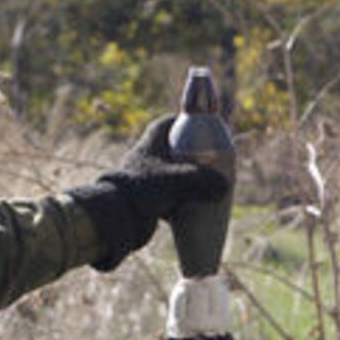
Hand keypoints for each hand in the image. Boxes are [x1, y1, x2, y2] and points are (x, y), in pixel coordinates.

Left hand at [70, 116, 228, 269]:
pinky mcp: (144, 196)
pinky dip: (180, 197)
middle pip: (176, 149)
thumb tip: (224, 187)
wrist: (114, 216)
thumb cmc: (144, 190)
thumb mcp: (179, 181)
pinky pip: (168, 193)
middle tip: (214, 163)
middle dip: (195, 156)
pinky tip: (194, 206)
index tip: (207, 132)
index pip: (171, 123)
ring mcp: (144, 176)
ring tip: (208, 186)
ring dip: (189, 180)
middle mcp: (146, 155)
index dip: (190, 124)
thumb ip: (204, 180)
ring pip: (173, 173)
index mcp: (152, 140)